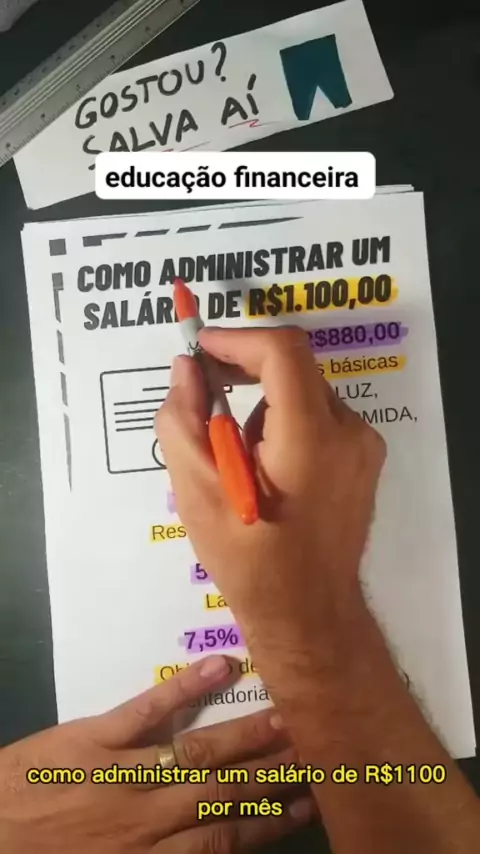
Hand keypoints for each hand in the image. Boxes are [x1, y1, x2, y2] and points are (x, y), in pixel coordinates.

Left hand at [0, 656, 312, 852]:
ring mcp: (124, 771)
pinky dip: (186, 688)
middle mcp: (148, 816)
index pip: (224, 839)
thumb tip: (212, 844)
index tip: (307, 804)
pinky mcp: (95, 736)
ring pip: (198, 752)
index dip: (269, 822)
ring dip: (247, 736)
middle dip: (274, 773)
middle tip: (320, 751)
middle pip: (224, 791)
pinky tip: (223, 667)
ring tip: (290, 718)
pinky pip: (148, 710)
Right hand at [156, 328, 385, 656]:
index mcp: (310, 439)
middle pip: (293, 369)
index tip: (200, 348)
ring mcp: (364, 446)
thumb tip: (186, 371)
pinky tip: (266, 471)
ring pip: (304, 393)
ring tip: (237, 461)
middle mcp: (349, 432)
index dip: (237, 340)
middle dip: (244, 374)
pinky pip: (319, 418)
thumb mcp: (197, 494)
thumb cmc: (249, 560)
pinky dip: (286, 424)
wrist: (307, 614)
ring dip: (263, 407)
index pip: (282, 352)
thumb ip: (184, 422)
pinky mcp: (365, 459)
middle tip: (205, 401)